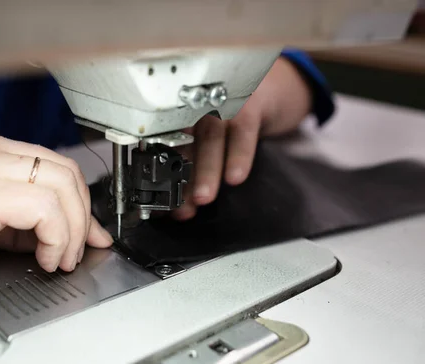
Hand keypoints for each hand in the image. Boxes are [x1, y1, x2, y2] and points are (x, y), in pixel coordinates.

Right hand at [0, 131, 112, 279]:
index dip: (80, 204)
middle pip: (67, 173)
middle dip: (83, 217)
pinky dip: (56, 235)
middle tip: (77, 250)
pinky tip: (44, 258)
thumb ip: (13, 223)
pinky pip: (43, 206)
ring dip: (73, 230)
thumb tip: (52, 239)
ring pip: (62, 185)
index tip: (89, 234)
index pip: (55, 167)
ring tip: (59, 259)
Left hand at [172, 56, 311, 220]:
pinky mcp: (251, 103)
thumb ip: (194, 159)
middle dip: (180, 178)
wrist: (275, 85)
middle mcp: (198, 104)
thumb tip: (178, 204)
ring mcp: (223, 100)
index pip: (165, 145)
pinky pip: (243, 131)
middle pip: (184, 143)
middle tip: (177, 207)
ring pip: (210, 138)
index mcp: (182, 113)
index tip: (160, 202)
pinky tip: (235, 177)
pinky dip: (238, 155)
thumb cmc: (233, 115)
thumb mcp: (208, 133)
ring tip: (202, 198)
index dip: (162, 175)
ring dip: (206, 171)